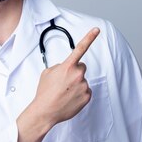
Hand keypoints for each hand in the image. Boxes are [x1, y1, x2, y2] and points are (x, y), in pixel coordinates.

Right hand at [16, 27, 99, 141]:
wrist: (45, 111)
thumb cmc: (45, 92)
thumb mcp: (48, 73)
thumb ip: (60, 66)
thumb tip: (66, 68)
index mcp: (67, 66)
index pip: (80, 48)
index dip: (89, 37)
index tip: (97, 30)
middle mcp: (78, 74)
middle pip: (81, 67)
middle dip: (75, 72)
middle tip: (64, 82)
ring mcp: (84, 86)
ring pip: (82, 81)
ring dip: (76, 85)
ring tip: (64, 93)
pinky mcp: (87, 96)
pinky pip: (85, 91)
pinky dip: (79, 94)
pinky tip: (69, 99)